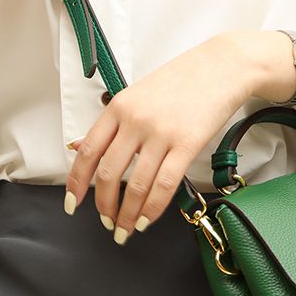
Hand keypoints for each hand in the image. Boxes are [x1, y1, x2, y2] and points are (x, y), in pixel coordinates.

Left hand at [63, 32, 264, 244]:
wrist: (222, 66)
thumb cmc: (183, 80)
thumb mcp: (138, 94)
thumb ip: (112, 123)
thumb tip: (80, 148)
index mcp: (119, 107)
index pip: (89, 152)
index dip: (76, 183)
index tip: (72, 203)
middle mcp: (136, 121)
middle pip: (109, 173)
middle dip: (104, 206)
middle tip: (106, 223)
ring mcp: (161, 133)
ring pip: (136, 185)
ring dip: (128, 214)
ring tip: (126, 229)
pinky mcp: (187, 145)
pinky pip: (164, 185)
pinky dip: (153, 208)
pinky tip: (147, 220)